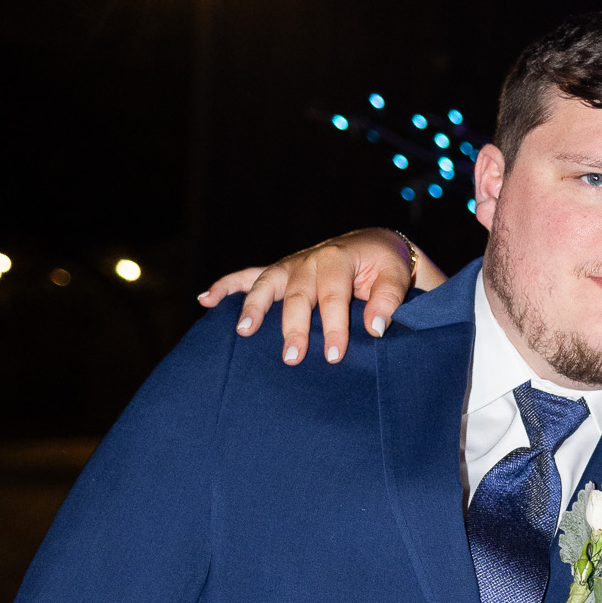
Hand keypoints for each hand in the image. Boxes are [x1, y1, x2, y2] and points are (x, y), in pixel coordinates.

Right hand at [197, 229, 443, 366]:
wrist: (372, 245)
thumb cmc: (385, 265)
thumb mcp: (396, 277)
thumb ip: (388, 301)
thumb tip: (376, 329)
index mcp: (338, 260)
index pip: (333, 297)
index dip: (333, 327)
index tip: (333, 356)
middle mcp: (309, 260)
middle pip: (297, 296)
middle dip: (292, 327)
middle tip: (292, 358)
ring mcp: (290, 265)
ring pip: (266, 284)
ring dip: (253, 308)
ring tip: (243, 333)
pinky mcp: (279, 271)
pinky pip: (247, 276)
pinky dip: (225, 286)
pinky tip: (205, 300)